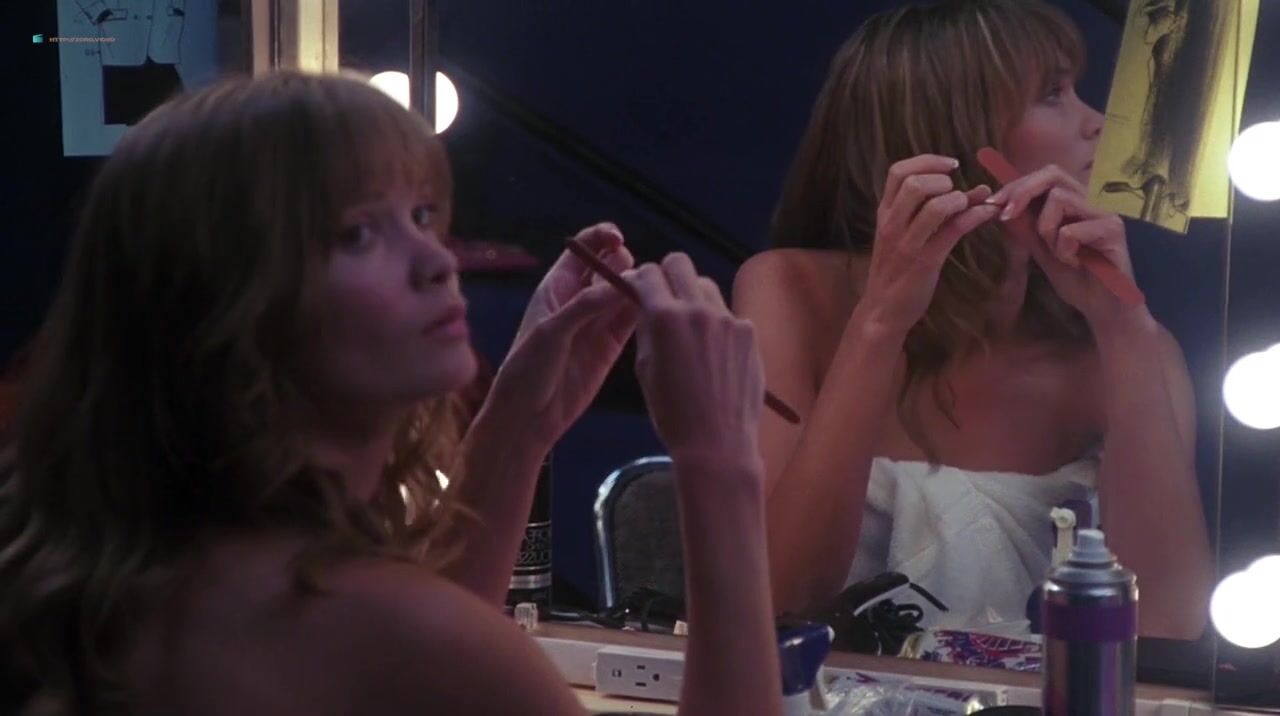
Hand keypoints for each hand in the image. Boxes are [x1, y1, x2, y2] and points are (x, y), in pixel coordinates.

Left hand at [488, 223, 637, 448]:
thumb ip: (585, 306)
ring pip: (624, 294)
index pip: (583, 250)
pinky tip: (652, 310)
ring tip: (647, 294)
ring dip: (636, 289)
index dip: (601, 237)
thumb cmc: (527, 369)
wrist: (529, 415)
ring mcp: (596, 323)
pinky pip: (630, 321)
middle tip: (632, 277)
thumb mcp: (551, 332)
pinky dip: (642, 313)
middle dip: (624, 264)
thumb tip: (622, 283)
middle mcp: (578, 300)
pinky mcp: (610, 346)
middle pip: (610, 267)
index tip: (619, 237)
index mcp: (556, 287)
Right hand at [627, 254, 763, 471]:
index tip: (640, 291)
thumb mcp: (645, 369)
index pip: (649, 273)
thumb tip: (646, 303)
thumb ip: (647, 329)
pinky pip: (727, 314)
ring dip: (694, 298)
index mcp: (664, 318)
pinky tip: (715, 356)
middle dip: (668, 275)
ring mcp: (728, 319)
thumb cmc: (671, 412)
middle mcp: (698, 309)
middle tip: (665, 298)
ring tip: (692, 332)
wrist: (717, 443)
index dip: (641, 280)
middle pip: (680, 263)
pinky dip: (717, 325)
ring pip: (706, 287)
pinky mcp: (749, 332)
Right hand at [861, 155, 1000, 331]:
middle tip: (955, 190)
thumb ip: (932, 211)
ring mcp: (907, 243)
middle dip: (943, 180)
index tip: (950, 166)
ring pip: (934, 206)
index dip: (927, 161)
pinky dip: (976, 215)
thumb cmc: (896, 271)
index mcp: (884, 214)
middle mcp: (892, 224)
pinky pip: (953, 230)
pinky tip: (989, 212)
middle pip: (914, 183)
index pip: (898, 172)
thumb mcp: (903, 236)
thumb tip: (978, 189)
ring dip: (959, 199)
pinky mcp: (925, 262)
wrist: (882, 310)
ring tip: (966, 206)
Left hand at [988, 165, 1137, 324]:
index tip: (991, 204)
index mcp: (1073, 204)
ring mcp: (1103, 214)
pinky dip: (1063, 249)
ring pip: (1059, 200)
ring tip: (1058, 253)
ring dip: (1046, 229)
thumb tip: (999, 206)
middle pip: (1053, 173)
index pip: (1044, 176)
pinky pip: (1071, 230)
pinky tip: (1076, 263)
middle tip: (1006, 215)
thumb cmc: (1076, 278)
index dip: (1016, 186)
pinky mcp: (1114, 230)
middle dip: (1022, 191)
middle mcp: (1090, 202)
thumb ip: (1026, 228)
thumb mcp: (1041, 250)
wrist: (1104, 307)